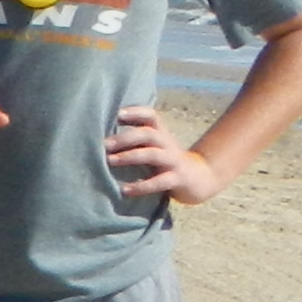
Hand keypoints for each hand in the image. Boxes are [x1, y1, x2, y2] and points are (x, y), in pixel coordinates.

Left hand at [107, 106, 228, 204]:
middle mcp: (167, 144)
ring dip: (129, 157)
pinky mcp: (177, 179)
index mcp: (160, 133)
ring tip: (110, 161)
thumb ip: (135, 140)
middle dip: (125, 137)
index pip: (150, 116)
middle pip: (147, 134)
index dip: (136, 112)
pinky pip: (159, 182)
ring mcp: (173, 161)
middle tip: (104, 144)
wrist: (200, 178)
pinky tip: (125, 189)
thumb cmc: (166, 160)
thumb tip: (101, 138)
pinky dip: (141, 186)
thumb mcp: (154, 146)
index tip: (118, 113)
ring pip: (152, 154)